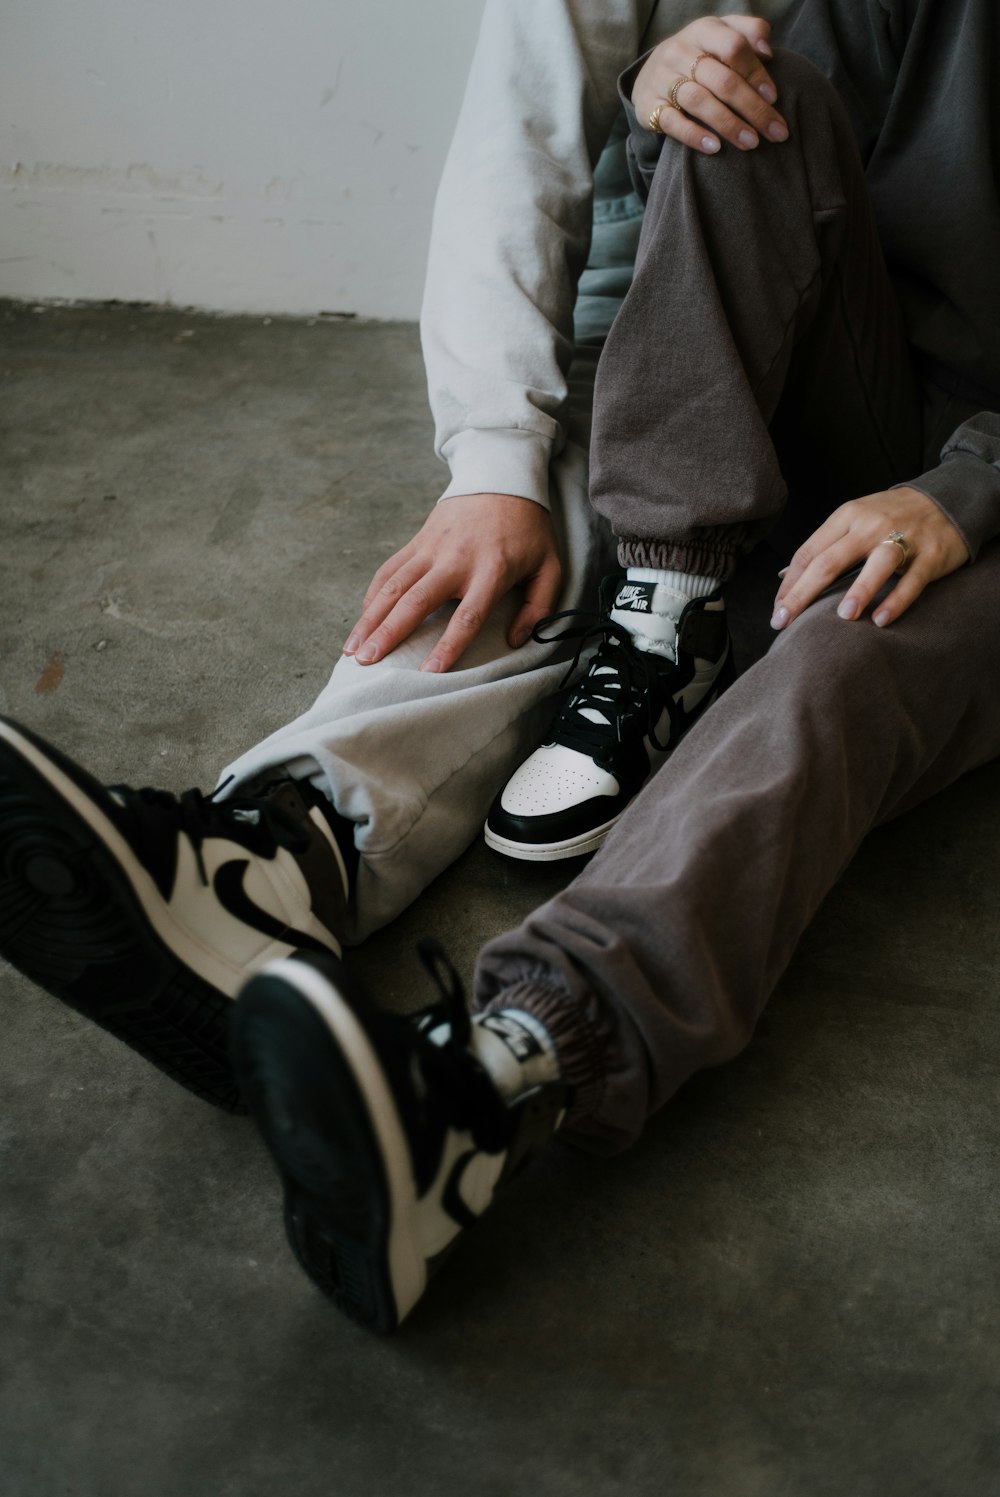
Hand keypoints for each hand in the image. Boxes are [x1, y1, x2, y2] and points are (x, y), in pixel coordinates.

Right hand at [343, 492, 562, 672]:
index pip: (467, 616)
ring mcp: (431, 549)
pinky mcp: (417, 541)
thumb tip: (515, 640)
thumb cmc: (528, 528)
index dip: (447, 646)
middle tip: (369, 661)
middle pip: (416, 602)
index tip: (429, 671)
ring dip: (370, 618)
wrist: (500, 477)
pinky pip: (389, 570)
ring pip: (393, 587)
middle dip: (389, 633)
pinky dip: (373, 595)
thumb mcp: (550, 565)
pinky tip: (363, 619)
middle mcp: (455, 561)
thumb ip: (540, 607)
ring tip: (353, 648)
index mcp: (491, 571)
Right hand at [632, 15, 787, 155]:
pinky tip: (715, 147)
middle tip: (774, 132)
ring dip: (729, 124)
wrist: (651, 72)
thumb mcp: (722, 33)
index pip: (734, 47)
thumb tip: (768, 52)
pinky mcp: (649, 106)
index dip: (756, 73)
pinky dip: (694, 135)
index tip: (774, 98)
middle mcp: (681, 51)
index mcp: (704, 30)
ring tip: (751, 143)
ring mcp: (663, 79)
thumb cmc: (699, 54)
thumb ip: (749, 32)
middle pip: (722, 80)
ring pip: (699, 101)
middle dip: (752, 107)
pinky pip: (673, 122)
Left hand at [771, 486, 969, 630]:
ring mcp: (903, 538)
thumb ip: (825, 546)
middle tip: (785, 621)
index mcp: (847, 516)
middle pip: (830, 561)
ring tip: (843, 617)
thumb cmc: (891, 516)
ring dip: (859, 591)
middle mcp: (871, 525)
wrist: (947, 499)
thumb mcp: (855, 520)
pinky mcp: (931, 555)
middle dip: (803, 594)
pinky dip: (896, 600)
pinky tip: (881, 620)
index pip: (809, 553)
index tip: (777, 612)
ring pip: (876, 565)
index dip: (789, 585)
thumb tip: (787, 577)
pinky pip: (911, 581)